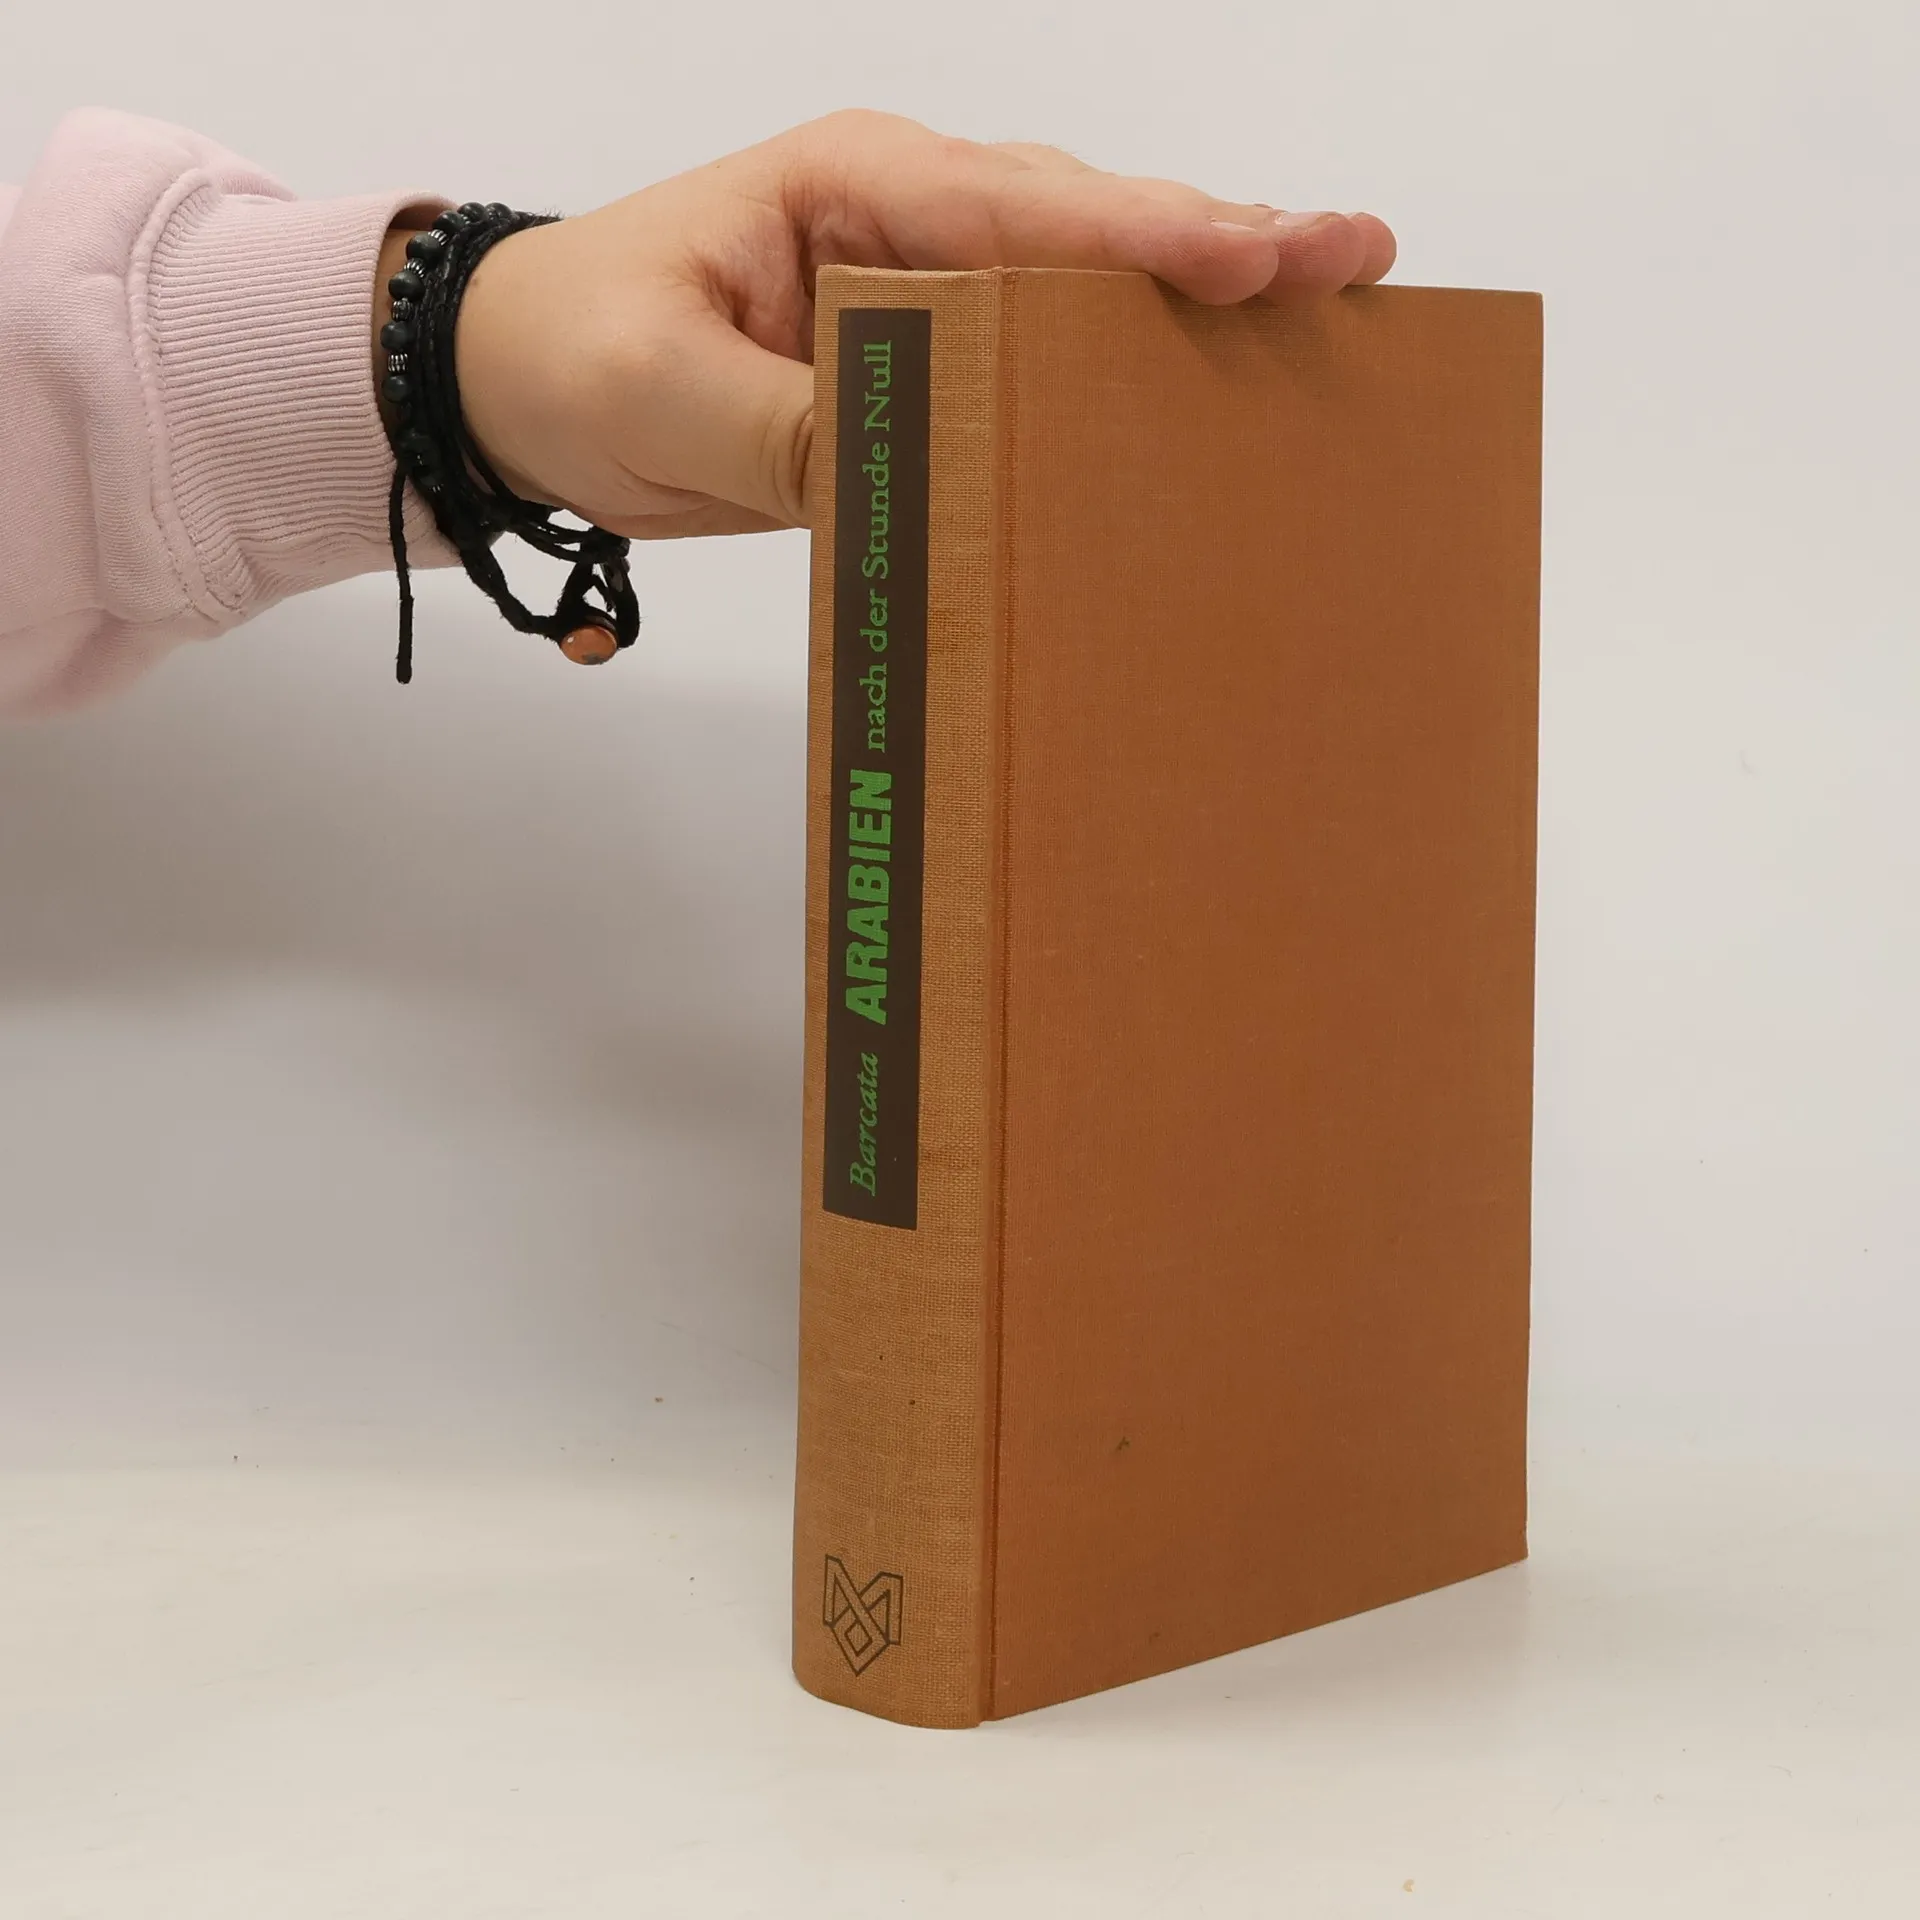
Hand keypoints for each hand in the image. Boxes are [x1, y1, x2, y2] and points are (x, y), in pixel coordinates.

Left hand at [400, 111, 1395, 539]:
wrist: (516, 387)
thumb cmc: (574, 348)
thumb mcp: (664, 390)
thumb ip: (786, 430)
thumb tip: (906, 469)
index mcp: (852, 183)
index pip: (1021, 209)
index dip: (1142, 237)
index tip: (1252, 261)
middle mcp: (906, 219)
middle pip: (1087, 226)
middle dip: (1221, 244)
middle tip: (1355, 262)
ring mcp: (920, 289)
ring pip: (1082, 286)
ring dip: (1196, 302)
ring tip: (1327, 309)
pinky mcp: (917, 364)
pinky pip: (1036, 366)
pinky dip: (1122, 376)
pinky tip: (1199, 396)